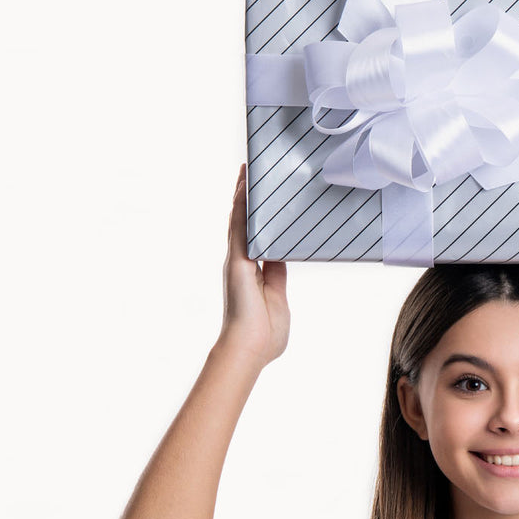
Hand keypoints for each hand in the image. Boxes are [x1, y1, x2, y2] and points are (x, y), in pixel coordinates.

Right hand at [218, 162, 288, 365]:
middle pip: (245, 223)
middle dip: (248, 200)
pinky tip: (243, 186)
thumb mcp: (278, 297)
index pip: (259, 239)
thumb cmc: (266, 334)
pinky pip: (239, 226)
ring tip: (247, 171)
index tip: (266, 203)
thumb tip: (281, 258)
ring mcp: (237, 260)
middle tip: (252, 174)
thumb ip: (278, 277)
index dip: (261, 220)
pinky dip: (241, 205)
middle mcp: (242, 263)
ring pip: (240, 219)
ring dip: (243, 195)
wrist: (251, 348)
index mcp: (254, 273)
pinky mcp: (237, 260)